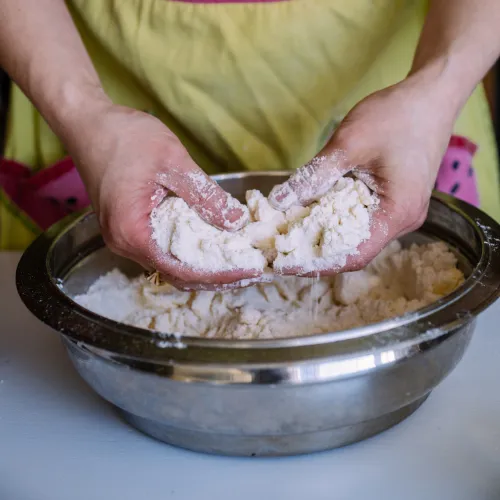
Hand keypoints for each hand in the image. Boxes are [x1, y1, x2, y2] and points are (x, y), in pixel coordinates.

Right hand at [63, 103, 259, 286]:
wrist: (88, 124)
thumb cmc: (124, 138)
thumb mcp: (173, 161)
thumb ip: (205, 195)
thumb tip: (236, 222)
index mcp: (131, 232)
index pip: (182, 271)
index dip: (219, 275)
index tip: (249, 272)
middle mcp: (123, 244)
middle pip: (177, 276)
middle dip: (216, 277)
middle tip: (249, 270)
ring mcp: (123, 238)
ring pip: (170, 266)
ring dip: (203, 267)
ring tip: (236, 261)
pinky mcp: (128, 228)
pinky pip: (162, 251)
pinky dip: (188, 253)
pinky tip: (211, 245)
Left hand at [269, 71, 456, 274]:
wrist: (432, 95)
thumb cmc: (396, 116)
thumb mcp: (348, 143)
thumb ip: (313, 175)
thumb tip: (280, 200)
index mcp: (397, 213)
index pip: (353, 255)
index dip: (316, 264)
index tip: (284, 263)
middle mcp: (404, 221)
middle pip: (356, 251)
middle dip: (317, 253)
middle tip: (283, 251)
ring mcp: (404, 212)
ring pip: (360, 237)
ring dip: (328, 238)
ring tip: (294, 237)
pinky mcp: (399, 201)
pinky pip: (367, 222)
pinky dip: (340, 223)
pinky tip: (317, 216)